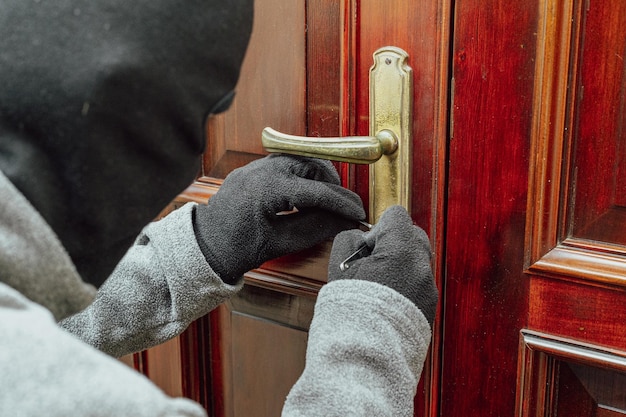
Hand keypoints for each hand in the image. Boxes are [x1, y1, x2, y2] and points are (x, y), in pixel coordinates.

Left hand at [193, 154, 364, 283]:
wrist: (204, 247)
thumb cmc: (236, 249)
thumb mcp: (281, 243)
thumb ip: (316, 228)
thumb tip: (345, 221)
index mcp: (269, 188)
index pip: (317, 190)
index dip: (342, 203)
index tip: (358, 212)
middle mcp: (262, 169)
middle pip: (311, 165)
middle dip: (331, 184)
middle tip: (342, 206)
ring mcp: (255, 167)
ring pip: (299, 160)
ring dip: (317, 177)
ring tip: (324, 201)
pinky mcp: (252, 170)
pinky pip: (284, 165)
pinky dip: (300, 177)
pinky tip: (304, 197)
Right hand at [328, 205, 437, 325]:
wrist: (364, 351)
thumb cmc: (351, 309)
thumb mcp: (340, 266)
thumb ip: (349, 240)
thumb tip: (361, 238)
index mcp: (400, 250)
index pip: (396, 215)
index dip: (378, 227)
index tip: (367, 246)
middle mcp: (420, 266)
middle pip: (413, 235)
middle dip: (393, 242)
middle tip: (373, 262)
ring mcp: (428, 287)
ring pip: (417, 261)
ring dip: (400, 264)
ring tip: (379, 284)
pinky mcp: (430, 305)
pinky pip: (419, 283)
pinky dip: (406, 285)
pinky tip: (387, 300)